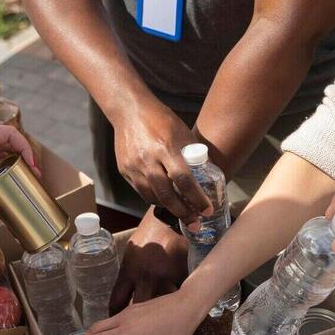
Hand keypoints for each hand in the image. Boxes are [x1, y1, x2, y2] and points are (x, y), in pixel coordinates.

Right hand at [68, 289, 204, 334]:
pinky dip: (106, 328)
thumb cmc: (175, 330)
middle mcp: (122, 320)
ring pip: (104, 323)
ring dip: (94, 334)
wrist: (187, 304)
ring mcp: (128, 311)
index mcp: (125, 332)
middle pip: (94, 330)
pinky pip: (114, 319)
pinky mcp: (135, 307)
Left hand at [110, 209, 187, 312]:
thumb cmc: (149, 236)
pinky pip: (175, 297)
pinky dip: (173, 304)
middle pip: (137, 310)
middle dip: (134, 322)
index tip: (115, 321)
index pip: (117, 302)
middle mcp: (145, 276)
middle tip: (134, 328)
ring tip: (156, 322)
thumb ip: (128, 276)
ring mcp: (166, 277)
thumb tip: (124, 299)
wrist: (171, 220)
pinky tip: (173, 308)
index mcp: (129, 270)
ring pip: (159, 308)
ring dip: (156, 316)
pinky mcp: (182, 277)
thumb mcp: (131, 254)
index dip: (114, 314)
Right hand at [112, 103, 210, 222]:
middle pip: (166, 195)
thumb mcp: (183, 132)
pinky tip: (164, 200)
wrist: (129, 111)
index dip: (197, 198)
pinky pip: (141, 191)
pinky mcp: (124, 170)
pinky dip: (154, 198)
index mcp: (166, 148)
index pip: (184, 180)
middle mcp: (148, 159)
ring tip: (182, 213)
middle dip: (183, 212)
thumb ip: (194, 154)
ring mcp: (133, 166)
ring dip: (168, 207)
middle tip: (195, 223)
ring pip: (152, 197)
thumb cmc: (162, 120)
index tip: (207, 210)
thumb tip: (210, 174)